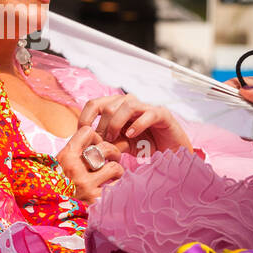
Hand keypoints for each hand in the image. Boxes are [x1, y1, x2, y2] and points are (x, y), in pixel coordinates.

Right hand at [57, 125, 123, 203]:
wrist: (50, 210)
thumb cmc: (57, 184)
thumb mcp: (60, 163)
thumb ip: (76, 150)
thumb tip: (96, 137)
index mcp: (65, 157)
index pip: (87, 132)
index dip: (95, 136)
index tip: (96, 145)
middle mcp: (76, 170)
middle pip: (105, 148)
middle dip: (112, 150)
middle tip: (113, 156)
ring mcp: (87, 186)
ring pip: (114, 168)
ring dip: (117, 169)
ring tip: (114, 173)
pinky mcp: (95, 201)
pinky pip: (117, 187)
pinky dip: (118, 185)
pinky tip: (113, 186)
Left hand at [77, 93, 192, 154]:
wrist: (170, 150)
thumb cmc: (144, 144)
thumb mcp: (121, 145)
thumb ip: (106, 143)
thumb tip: (88, 146)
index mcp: (117, 106)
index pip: (94, 104)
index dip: (85, 118)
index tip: (82, 135)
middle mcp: (130, 102)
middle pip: (108, 106)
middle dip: (102, 127)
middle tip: (103, 144)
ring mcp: (146, 106)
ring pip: (126, 106)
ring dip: (116, 124)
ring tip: (115, 140)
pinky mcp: (161, 114)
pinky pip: (148, 114)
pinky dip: (137, 124)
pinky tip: (131, 135)